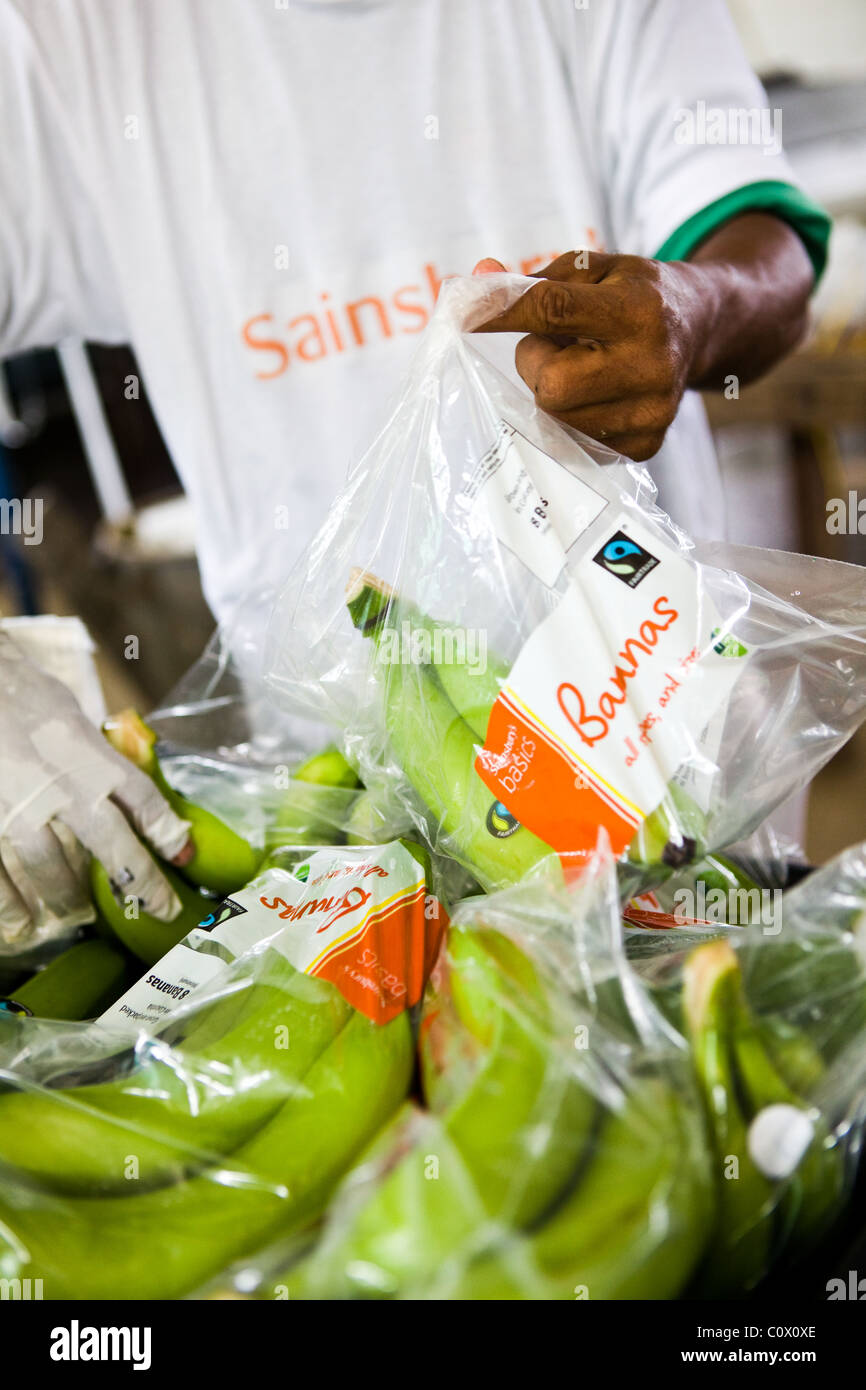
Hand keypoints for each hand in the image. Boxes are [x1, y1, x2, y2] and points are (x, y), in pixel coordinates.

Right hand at [0, 633, 191, 943]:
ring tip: (78, 915)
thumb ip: (91, 750)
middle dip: (142, 881)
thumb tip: (116, 779)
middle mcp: (60, 783)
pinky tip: (22, 925)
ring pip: (53, 869)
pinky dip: (12, 907)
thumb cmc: (16, 692)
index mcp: (87, 752)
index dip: (166, 829)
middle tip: (162, 908)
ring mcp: (18, 807)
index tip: (182, 854)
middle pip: (112, 843)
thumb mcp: (66, 713)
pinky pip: (0, 877)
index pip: (141, 797)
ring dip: (69, 898)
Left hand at [473, 250, 704, 460]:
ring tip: (583, 366)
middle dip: (538, 364)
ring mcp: (651, 412)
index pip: (554, 309)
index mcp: (639, 309)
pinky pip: (574, 441)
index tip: (461, 313)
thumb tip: (474, 280)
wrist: (701, 328)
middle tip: (558, 345)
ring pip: (556, 417)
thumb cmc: (634, 294)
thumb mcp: (593, 270)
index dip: (501, 312)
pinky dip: (571, 416)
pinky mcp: (645, 445)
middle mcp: (651, 364)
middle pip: (551, 384)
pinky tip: (598, 393)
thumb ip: (532, 280)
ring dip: (552, 391)